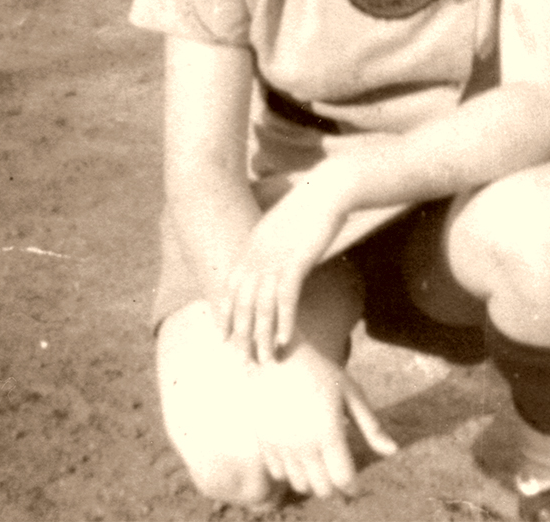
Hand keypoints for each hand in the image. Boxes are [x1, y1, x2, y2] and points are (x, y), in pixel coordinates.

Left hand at [223, 167, 350, 362]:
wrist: (326, 190)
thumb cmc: (307, 206)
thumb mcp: (280, 225)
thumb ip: (269, 244)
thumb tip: (269, 260)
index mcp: (250, 246)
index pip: (230, 287)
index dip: (226, 314)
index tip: (224, 337)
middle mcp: (257, 256)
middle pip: (243, 302)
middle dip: (241, 334)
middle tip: (242, 361)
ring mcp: (275, 259)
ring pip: (263, 306)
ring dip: (263, 336)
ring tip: (265, 360)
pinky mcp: (296, 262)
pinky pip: (286, 297)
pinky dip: (285, 320)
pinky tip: (287, 339)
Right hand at [248, 340, 396, 498]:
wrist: (279, 355)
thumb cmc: (321, 371)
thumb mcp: (351, 393)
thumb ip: (371, 426)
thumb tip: (394, 451)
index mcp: (329, 432)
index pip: (344, 479)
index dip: (353, 486)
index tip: (356, 484)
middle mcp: (304, 443)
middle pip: (323, 489)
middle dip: (334, 486)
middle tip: (338, 471)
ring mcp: (281, 445)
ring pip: (301, 485)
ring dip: (313, 481)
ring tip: (319, 463)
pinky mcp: (264, 443)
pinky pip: (280, 475)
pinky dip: (292, 473)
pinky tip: (299, 456)